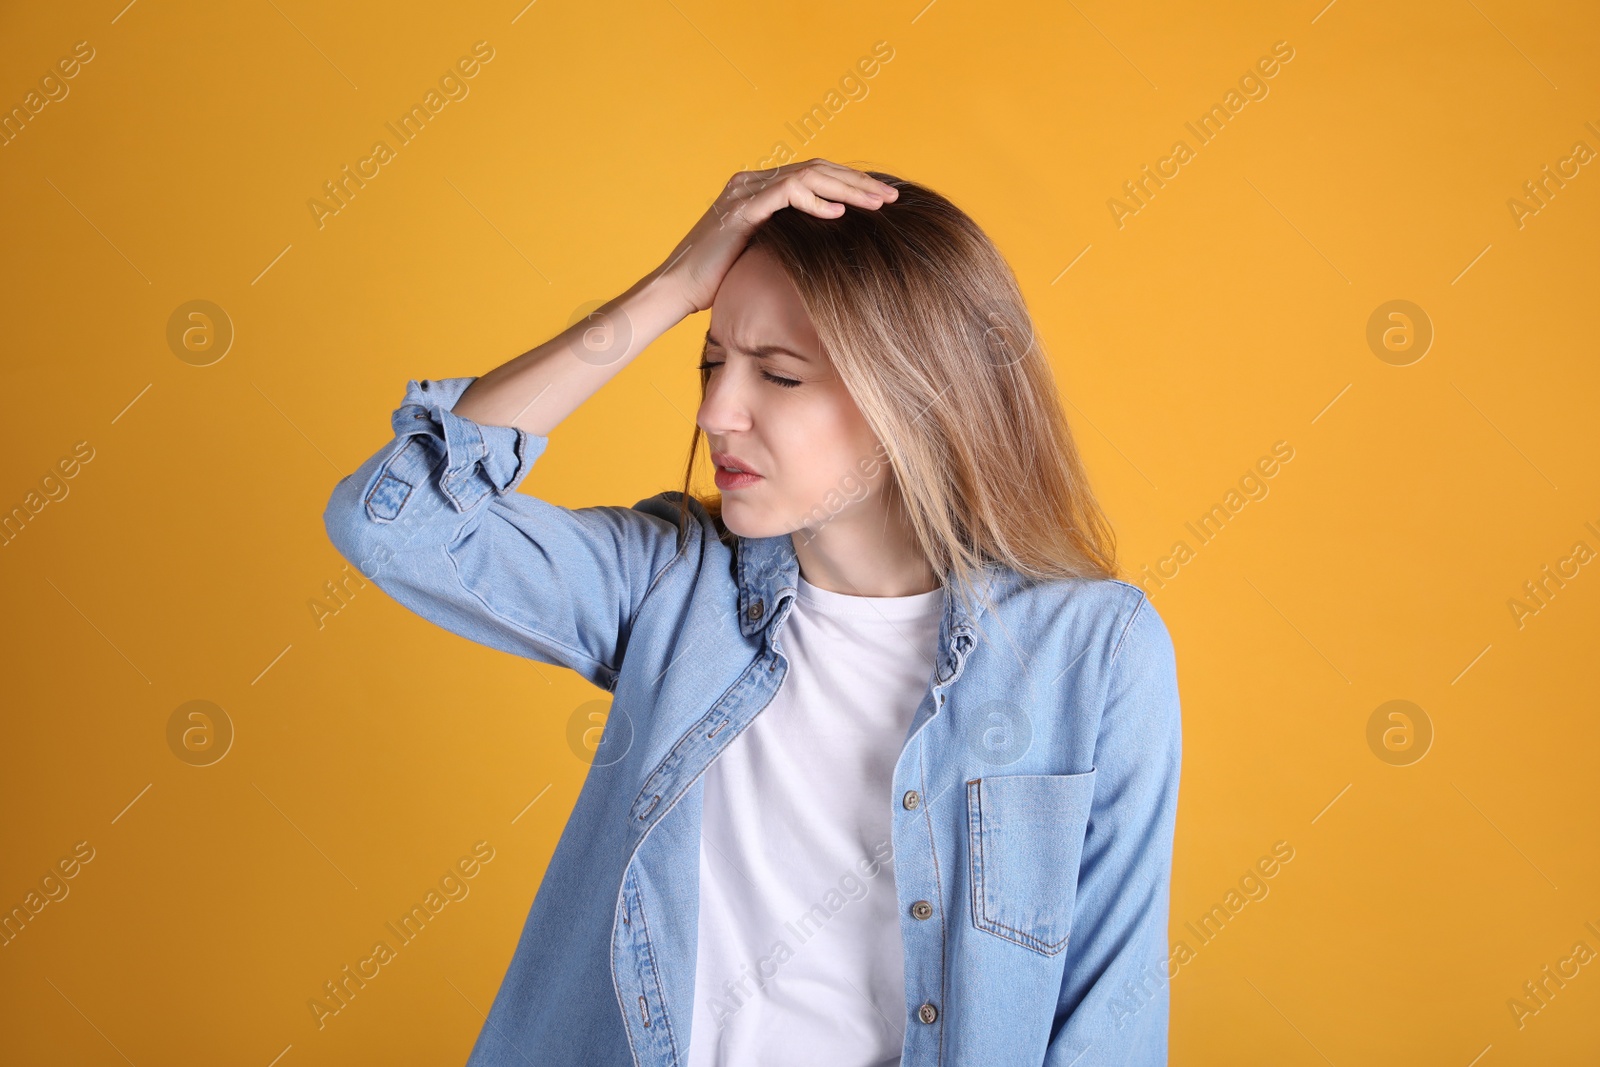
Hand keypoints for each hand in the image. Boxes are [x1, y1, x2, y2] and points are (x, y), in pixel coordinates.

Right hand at [653, 159, 898, 314]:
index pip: (813, 174)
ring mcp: (745, 192)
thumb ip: (787, 240)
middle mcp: (752, 182)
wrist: (678, 289)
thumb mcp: (762, 253)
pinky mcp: (741, 211)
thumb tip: (826, 249)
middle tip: (890, 197)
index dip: (849, 183)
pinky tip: (839, 215)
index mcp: (758, 188)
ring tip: (875, 203)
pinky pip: (786, 195)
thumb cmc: (718, 280)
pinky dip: (815, 203)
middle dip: (857, 182)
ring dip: (846, 188)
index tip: (880, 200)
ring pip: (808, 176)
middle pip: (817, 168)